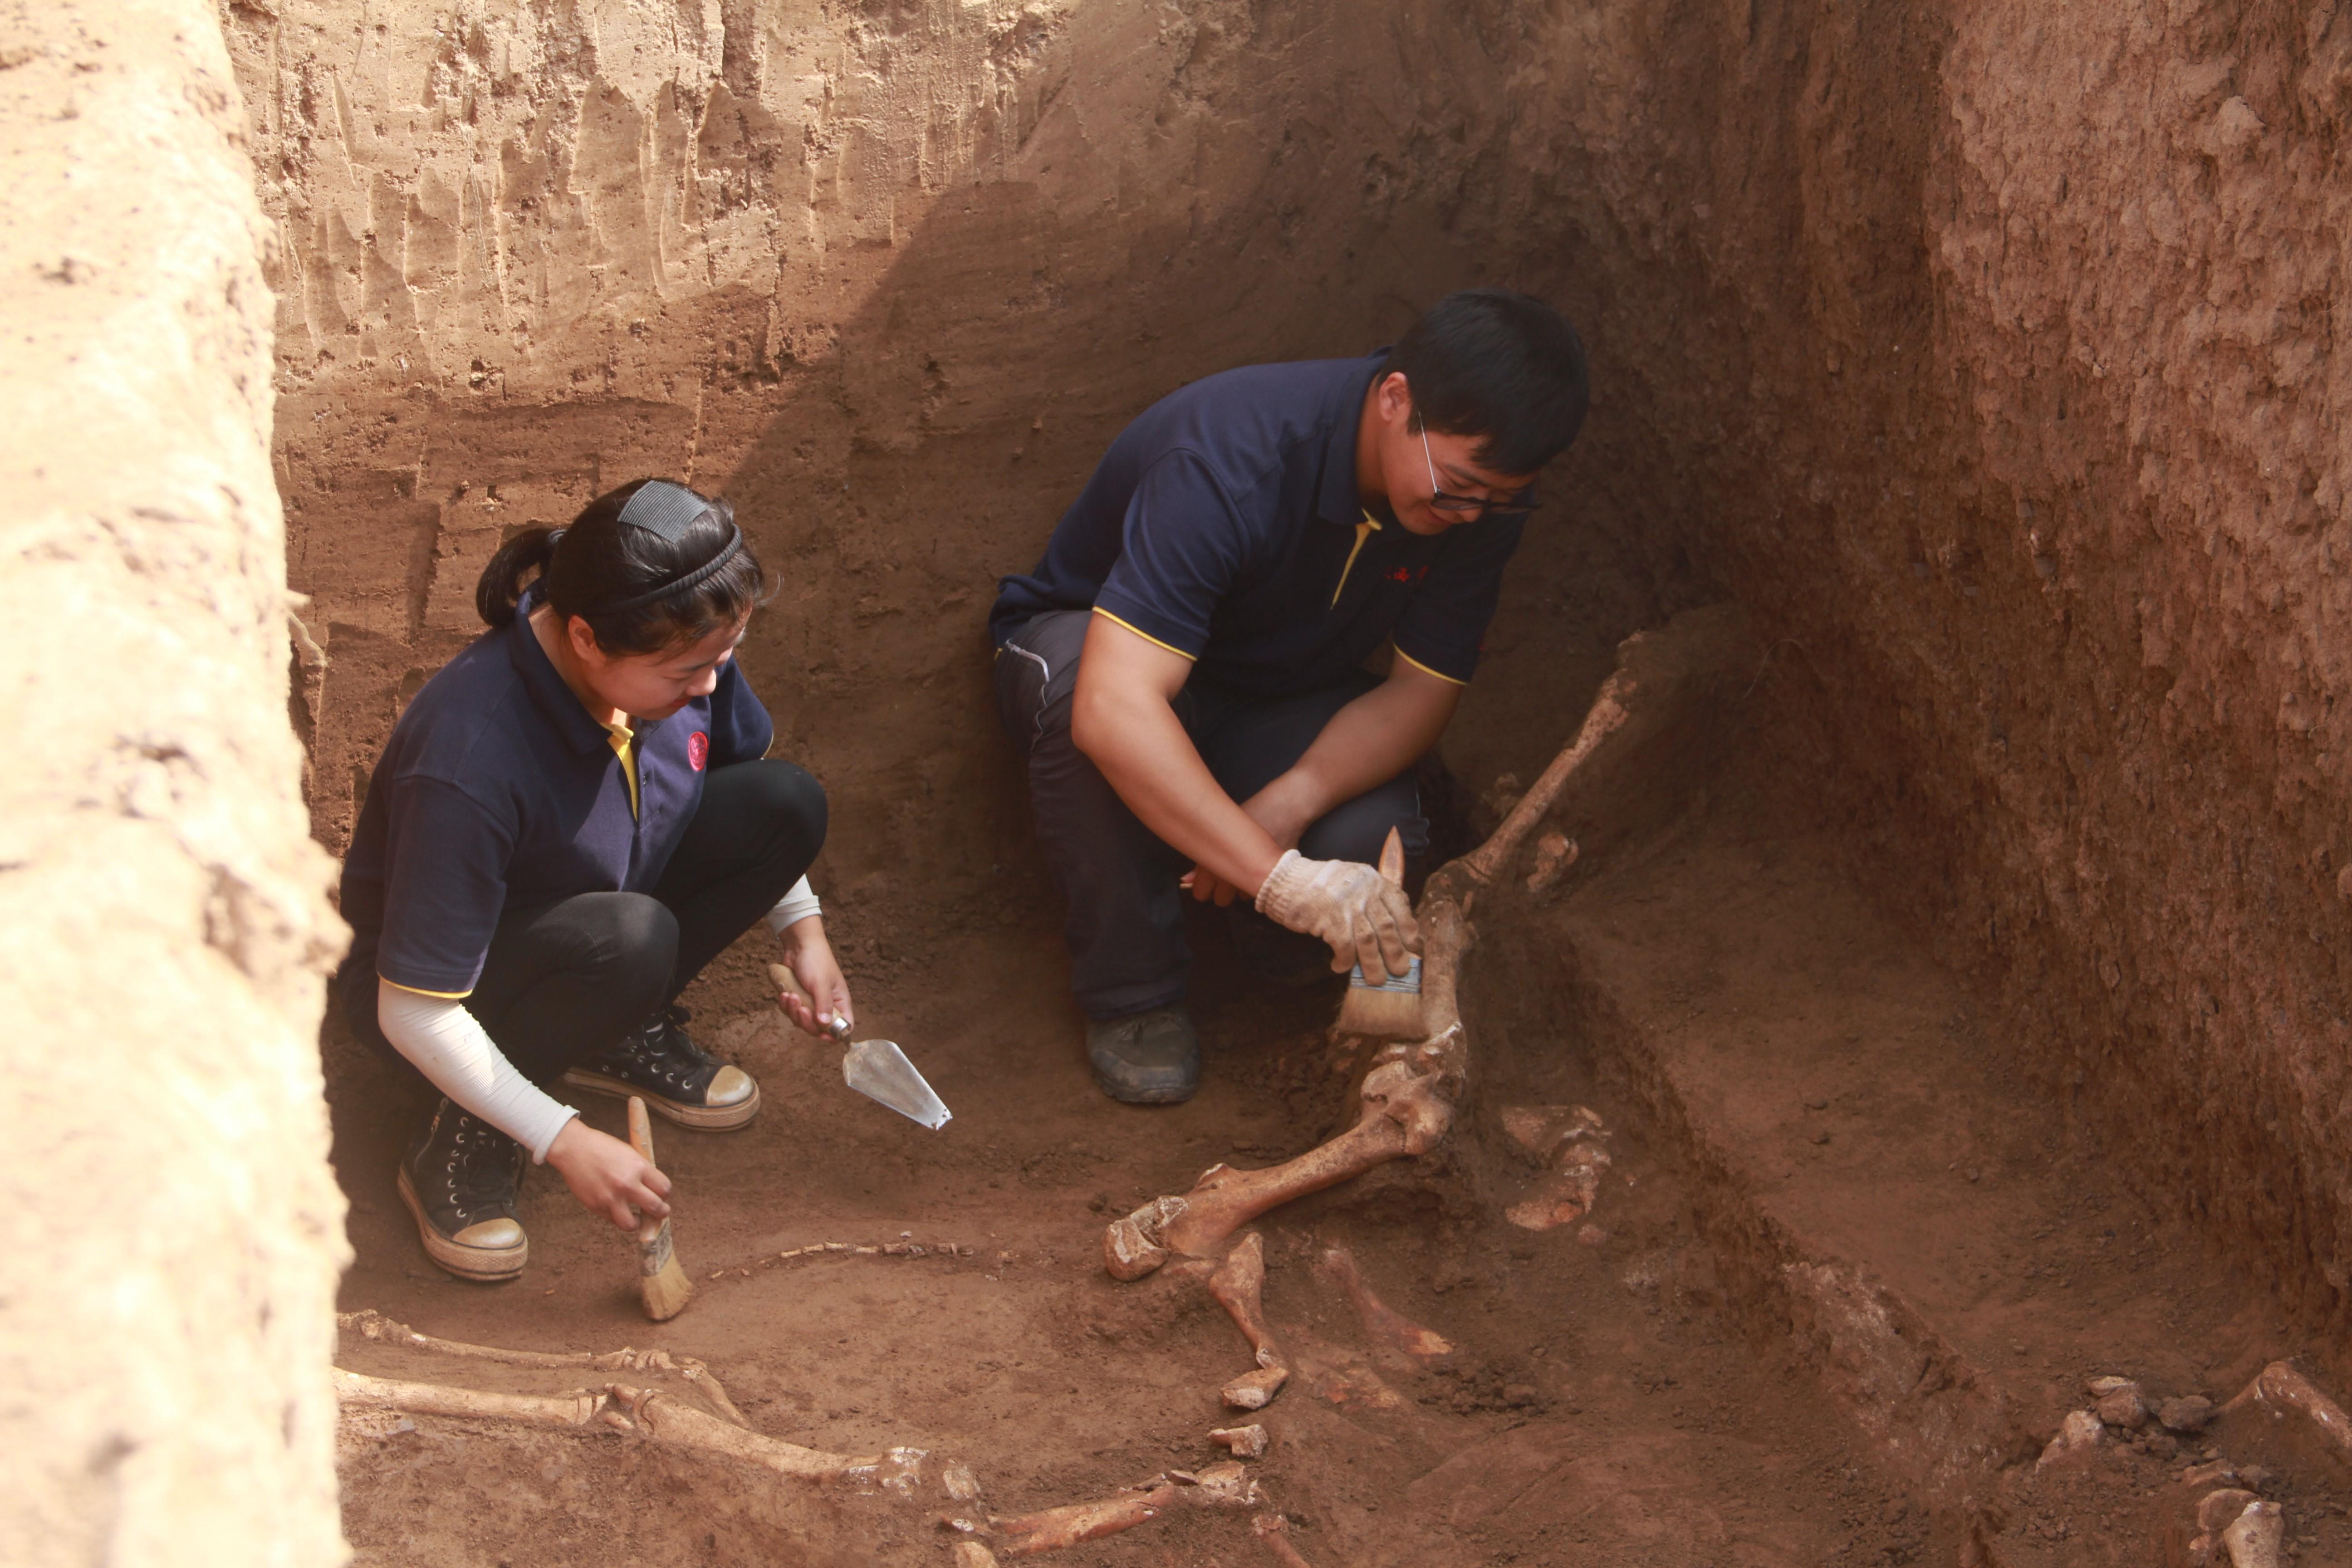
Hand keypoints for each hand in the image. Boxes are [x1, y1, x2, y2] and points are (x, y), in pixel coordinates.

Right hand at [545, 1118, 671, 1231]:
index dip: (665, 1193)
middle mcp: (627, 1184)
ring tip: (637, 1218)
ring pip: (632, 1224)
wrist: (573, 1148)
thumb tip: (655, 1189)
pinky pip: (612, 1220)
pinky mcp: (596, 1206)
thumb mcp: (629, 1153)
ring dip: (638, 1223)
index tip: (663, 1195)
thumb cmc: (602, 1147)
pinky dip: (617, 1217)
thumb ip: (642, 1171)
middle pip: (656, 1208)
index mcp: (638, 1167)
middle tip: (661, 1212)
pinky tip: (618, 1210)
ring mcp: (610, 1198)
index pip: (664, 1188)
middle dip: (662, 1212)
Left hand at [775, 920, 853, 1037]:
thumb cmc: (817, 960)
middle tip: (801, 1008)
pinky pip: (790, 1011)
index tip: (822, 1035)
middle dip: (806, 1021)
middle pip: (818, 1028)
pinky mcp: (797, 999)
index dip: (835, 1035)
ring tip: (790, 995)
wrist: (799, 945)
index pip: (844, 1026)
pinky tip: (784, 993)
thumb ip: (824, 1005)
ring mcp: (810, 1003)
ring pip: (801, 1021)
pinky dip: (785, 1005)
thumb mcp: (821, 983)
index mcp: (839, 1002)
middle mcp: (826, 1005)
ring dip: (793, 1011)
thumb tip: (824, 1025)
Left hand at [1183, 777, 1317, 905]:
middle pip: (1221, 900)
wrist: (1283, 810)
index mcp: (1213, 864)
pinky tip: (1259, 868)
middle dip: (1222, 892)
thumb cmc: (1250, 813)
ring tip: (1246, 868)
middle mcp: (1230, 878)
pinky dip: (1258, 884)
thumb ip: (1201, 860)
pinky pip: (1258, 891)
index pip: (1200, 892)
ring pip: (1240, 897)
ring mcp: (1252, 882)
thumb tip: (1185, 879)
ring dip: (1241, 887)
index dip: (1203, 887)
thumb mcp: (1220, 830)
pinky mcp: (1271, 880)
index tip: (1207, 880)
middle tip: (1227, 874)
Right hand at [1254, 850, 1420, 981]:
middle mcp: (1362, 889)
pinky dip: (1345, 960)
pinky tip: (1341, 967)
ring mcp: (1345, 903)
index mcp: (1372, 879)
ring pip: (1367, 940)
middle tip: (1401, 971)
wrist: (1286, 881)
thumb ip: (1374, 900)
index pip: (1400, 905)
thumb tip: (1395, 934)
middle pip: (1386, 926)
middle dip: (1395, 952)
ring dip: (1373, 963)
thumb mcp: (1354, 882)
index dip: (1409, 929)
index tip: (1414, 948)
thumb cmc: (1322, 887)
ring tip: (1376, 979)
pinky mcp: (1327, 917)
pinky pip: (1344, 945)